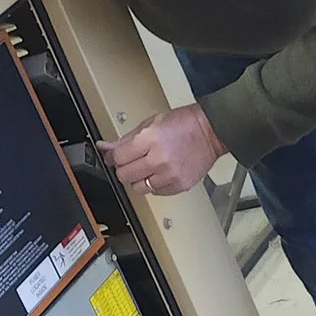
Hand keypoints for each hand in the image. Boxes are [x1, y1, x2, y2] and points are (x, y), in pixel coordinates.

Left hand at [100, 103, 221, 196]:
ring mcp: (169, 175)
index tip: (114, 156)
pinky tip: (160, 172)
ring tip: (147, 167)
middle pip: (125, 175)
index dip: (113, 157)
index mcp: (150, 139)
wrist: (211, 132)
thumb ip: (126, 138)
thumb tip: (104, 147)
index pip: (118, 157)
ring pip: (138, 188)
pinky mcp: (178, 185)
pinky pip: (155, 192)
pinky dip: (154, 184)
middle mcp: (159, 159)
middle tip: (132, 161)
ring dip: (138, 179)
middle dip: (124, 168)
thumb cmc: (184, 124)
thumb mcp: (151, 123)